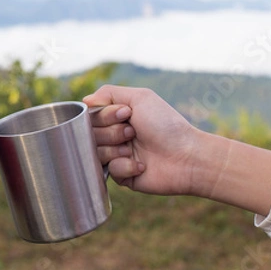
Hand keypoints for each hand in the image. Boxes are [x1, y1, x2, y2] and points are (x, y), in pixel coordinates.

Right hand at [84, 85, 198, 195]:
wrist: (186, 156)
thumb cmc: (165, 124)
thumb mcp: (140, 97)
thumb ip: (109, 93)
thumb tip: (84, 101)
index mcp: (117, 118)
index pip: (91, 116)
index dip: (105, 116)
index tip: (126, 114)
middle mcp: (114, 136)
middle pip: (90, 135)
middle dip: (112, 133)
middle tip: (133, 133)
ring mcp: (117, 156)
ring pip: (96, 153)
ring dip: (117, 149)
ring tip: (135, 149)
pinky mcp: (122, 176)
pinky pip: (109, 170)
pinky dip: (126, 166)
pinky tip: (142, 165)